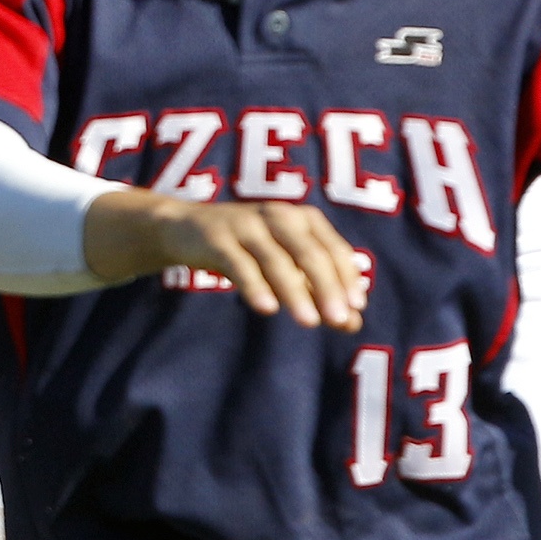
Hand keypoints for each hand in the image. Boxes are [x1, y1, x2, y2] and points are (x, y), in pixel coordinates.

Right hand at [85, 190, 369, 326]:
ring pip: (276, 259)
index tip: (356, 308)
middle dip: (327, 286)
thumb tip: (354, 324)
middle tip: (340, 319)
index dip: (346, 278)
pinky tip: (267, 308)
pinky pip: (239, 263)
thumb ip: (317, 293)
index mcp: (301, 218)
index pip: (332, 249)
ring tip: (309, 322)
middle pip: (309, 253)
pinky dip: (255, 285)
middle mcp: (277, 215)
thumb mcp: (285, 268)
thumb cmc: (247, 250)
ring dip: (295, 291)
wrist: (185, 229)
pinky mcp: (217, 237)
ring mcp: (245, 224)